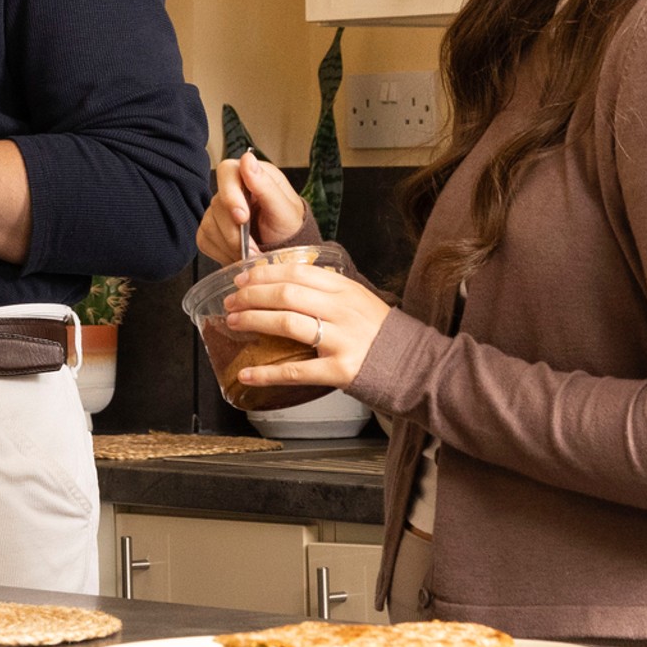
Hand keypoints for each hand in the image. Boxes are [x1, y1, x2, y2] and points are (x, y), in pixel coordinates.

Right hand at [197, 153, 315, 264]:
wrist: (285, 253)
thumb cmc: (289, 227)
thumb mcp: (284, 209)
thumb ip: (266, 186)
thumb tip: (247, 159)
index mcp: (252, 175)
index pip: (227, 171)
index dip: (231, 195)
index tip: (242, 218)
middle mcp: (232, 189)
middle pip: (217, 204)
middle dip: (235, 231)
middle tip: (253, 248)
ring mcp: (218, 210)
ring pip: (209, 225)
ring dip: (230, 245)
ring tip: (250, 254)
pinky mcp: (211, 229)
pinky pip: (204, 239)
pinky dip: (222, 252)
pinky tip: (238, 254)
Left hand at [210, 259, 394, 395]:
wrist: (416, 366)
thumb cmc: (383, 335)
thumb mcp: (360, 301)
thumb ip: (328, 292)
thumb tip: (289, 283)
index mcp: (346, 289)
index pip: (297, 273)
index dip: (264, 274)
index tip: (243, 278)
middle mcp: (342, 310)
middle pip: (286, 294)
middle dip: (251, 295)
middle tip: (231, 300)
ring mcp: (341, 340)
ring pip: (287, 323)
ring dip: (253, 321)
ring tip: (233, 322)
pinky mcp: (340, 370)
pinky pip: (295, 371)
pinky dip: (266, 373)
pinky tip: (246, 373)